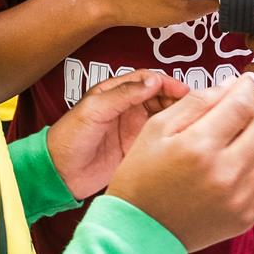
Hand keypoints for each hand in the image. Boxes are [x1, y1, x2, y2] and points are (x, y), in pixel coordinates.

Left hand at [44, 70, 191, 196]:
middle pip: (161, 97)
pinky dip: (172, 136)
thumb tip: (153, 81)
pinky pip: (159, 138)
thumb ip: (123, 94)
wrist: (59, 173)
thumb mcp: (94, 110)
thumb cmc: (68, 138)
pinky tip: (183, 139)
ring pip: (163, 117)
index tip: (183, 91)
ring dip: (177, 117)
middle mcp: (127, 108)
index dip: (167, 83)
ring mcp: (133, 129)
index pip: (148, 80)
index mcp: (115, 93)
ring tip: (192, 122)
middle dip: (178, 99)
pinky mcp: (137, 148)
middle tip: (194, 107)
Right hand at [108, 77, 253, 250]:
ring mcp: (239, 199)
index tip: (247, 81)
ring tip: (248, 132)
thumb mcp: (156, 129)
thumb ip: (195, 102)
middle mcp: (224, 174)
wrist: (139, 231)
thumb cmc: (142, 177)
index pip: (241, 105)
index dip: (248, 87)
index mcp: (198, 147)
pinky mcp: (246, 217)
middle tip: (252, 102)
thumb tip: (230, 86)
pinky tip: (247, 161)